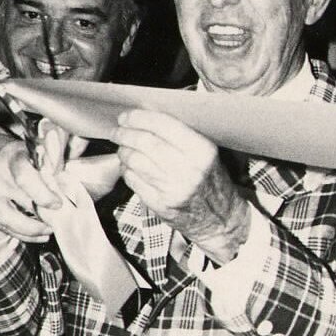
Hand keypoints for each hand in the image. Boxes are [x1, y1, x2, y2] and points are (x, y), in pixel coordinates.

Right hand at [0, 123, 74, 243]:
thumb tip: (73, 185)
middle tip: (56, 222)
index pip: (25, 173)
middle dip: (42, 213)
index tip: (58, 204)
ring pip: (9, 217)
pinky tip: (38, 234)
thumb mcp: (39, 164)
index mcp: (13, 152)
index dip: (43, 192)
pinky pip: (3, 226)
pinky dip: (24, 234)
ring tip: (48, 230)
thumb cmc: (25, 170)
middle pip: (19, 196)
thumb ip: (54, 171)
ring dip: (33, 228)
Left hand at [114, 108, 249, 262]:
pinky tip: (129, 167)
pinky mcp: (160, 204)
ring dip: (123, 151)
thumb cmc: (210, 180)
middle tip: (117, 131)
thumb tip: (146, 118)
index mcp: (201, 151)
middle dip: (125, 134)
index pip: (163, 125)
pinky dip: (126, 170)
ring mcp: (172, 189)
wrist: (218, 219)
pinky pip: (133, 180)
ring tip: (123, 148)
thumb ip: (182, 135)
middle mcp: (188, 169)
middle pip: (145, 142)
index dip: (139, 118)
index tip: (126, 116)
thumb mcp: (206, 154)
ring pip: (135, 161)